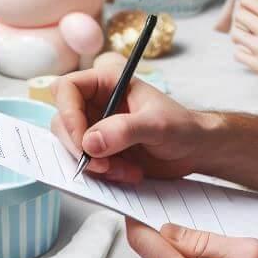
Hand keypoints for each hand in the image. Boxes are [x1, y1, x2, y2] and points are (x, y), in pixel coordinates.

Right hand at [50, 52, 208, 182]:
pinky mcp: (101, 151)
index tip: (83, 141)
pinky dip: (103, 175)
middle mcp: (96, 103)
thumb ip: (125, 130)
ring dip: (95, 165)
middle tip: (104, 165)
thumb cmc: (182, 127)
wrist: (195, 150)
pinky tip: (129, 174)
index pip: (67, 88)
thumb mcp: (157, 125)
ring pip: (72, 147)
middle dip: (80, 148)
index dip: (68, 113)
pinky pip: (85, 164)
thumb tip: (90, 142)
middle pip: (62, 121)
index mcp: (107, 82)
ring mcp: (96, 127)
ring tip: (126, 170)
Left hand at [231, 0, 257, 94]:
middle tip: (249, 26)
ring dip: (241, 37)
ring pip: (235, 35)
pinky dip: (243, 53)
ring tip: (250, 40)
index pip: (247, 0)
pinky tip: (252, 53)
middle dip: (243, 20)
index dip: (247, 4)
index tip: (250, 10)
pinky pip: (237, 54)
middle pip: (238, 16)